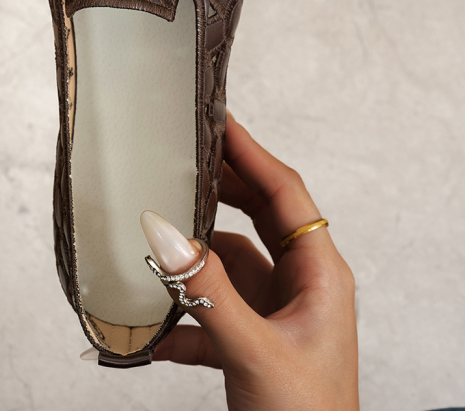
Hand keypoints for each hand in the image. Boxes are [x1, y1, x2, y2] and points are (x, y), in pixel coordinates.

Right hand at [141, 113, 357, 410]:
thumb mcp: (254, 351)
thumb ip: (208, 293)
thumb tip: (168, 237)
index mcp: (319, 275)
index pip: (285, 193)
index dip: (251, 153)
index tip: (219, 121)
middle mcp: (298, 284)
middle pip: (255, 215)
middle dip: (218, 188)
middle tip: (182, 157)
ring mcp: (274, 309)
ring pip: (227, 259)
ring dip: (192, 257)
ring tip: (156, 238)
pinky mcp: (250, 335)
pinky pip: (210, 305)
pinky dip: (181, 313)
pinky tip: (153, 330)